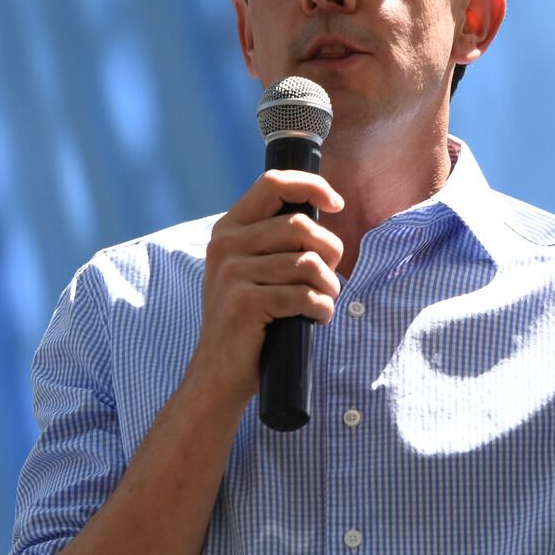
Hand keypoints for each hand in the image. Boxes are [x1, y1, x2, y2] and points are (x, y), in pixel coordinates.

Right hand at [185, 170, 343, 406]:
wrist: (219, 371)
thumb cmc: (248, 318)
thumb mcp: (250, 267)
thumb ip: (273, 238)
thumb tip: (322, 210)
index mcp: (229, 228)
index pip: (273, 183)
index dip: (311, 186)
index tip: (336, 205)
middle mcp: (226, 245)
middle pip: (299, 225)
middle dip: (330, 250)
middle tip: (331, 275)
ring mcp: (232, 274)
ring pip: (306, 263)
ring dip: (328, 286)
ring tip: (323, 301)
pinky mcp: (244, 303)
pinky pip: (302, 295)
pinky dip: (321, 308)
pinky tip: (317, 317)